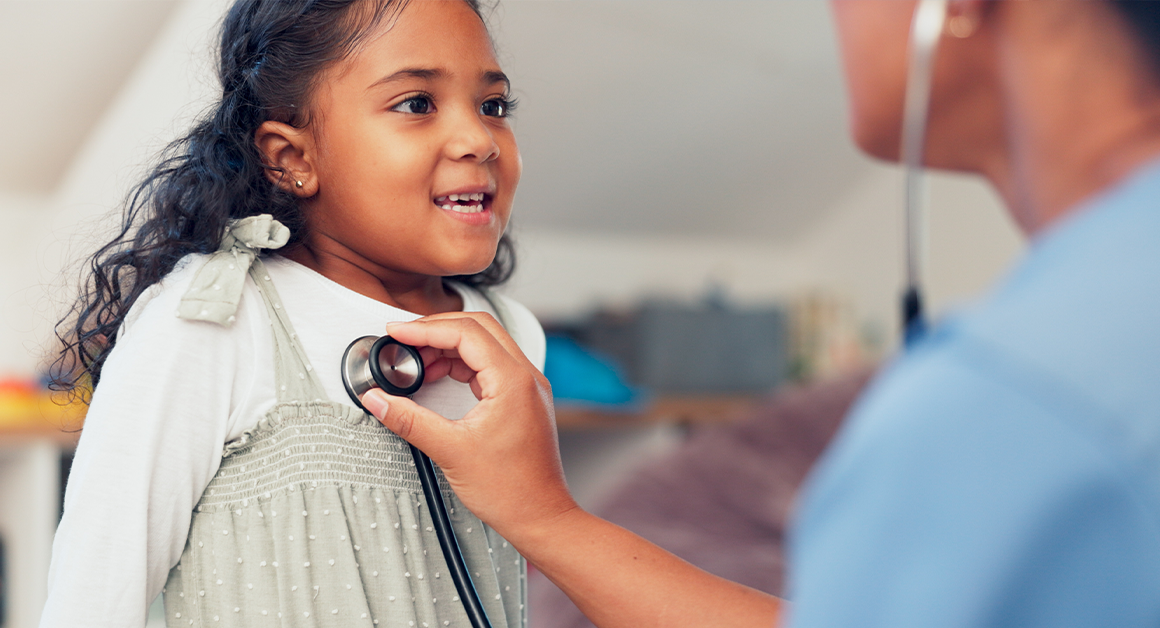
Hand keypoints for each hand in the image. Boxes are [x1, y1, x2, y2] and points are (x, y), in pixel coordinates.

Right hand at [360, 312, 578, 543]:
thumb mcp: (450, 450)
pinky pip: (489, 366)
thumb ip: (409, 420)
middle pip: (478, 329)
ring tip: (416, 364)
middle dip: (436, 330)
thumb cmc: (511, 490)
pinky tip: (438, 378)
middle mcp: (525, 377)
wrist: (540, 516)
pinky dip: (461, 365)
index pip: (466, 333)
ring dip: (448, 348)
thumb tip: (378, 399)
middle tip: (403, 340)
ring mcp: (526, 387)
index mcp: (513, 381)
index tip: (397, 332)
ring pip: (484, 345)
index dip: (426, 328)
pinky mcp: (521, 400)